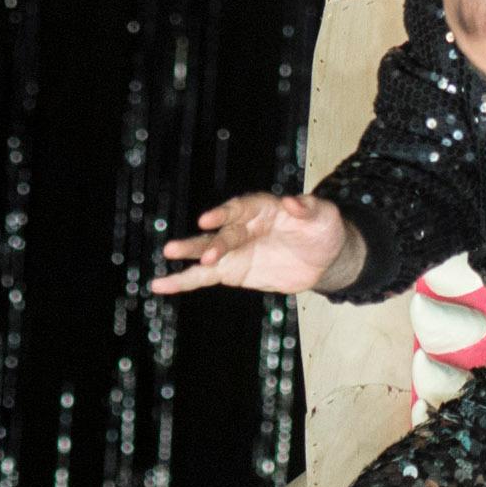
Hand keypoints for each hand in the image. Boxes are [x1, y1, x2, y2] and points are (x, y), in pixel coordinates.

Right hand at [151, 191, 359, 296]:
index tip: (208, 220)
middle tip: (203, 254)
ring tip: (168, 253)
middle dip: (212, 243)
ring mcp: (235, 249)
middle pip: (222, 233)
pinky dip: (183, 281)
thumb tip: (293, 202)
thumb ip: (308, 209)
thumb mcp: (324, 216)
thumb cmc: (322, 229)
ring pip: (206, 252)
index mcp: (262, 207)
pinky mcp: (232, 271)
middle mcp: (243, 226)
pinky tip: (161, 285)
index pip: (239, 208)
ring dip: (189, 254)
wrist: (324, 257)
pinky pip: (204, 277)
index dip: (223, 214)